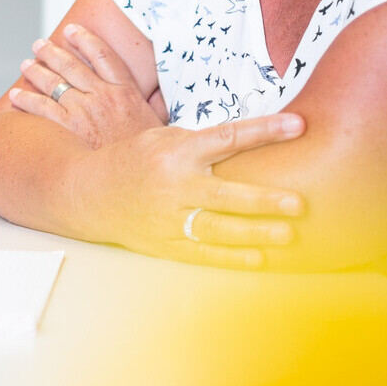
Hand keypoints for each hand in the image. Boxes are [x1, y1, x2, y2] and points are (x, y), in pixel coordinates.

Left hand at [11, 23, 166, 147]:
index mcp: (126, 91)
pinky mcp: (70, 128)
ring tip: (26, 64)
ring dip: (37, 71)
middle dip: (52, 52)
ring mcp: (85, 111)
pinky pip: (42, 108)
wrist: (143, 174)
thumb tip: (159, 95)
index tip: (72, 30)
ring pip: (54, 83)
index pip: (103, 56)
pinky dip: (27, 100)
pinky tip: (15, 95)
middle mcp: (103, 96)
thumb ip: (156, 105)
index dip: (86, 40)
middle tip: (39, 45)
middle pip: (72, 66)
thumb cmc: (151, 153)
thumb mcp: (160, 123)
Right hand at [70, 114, 308, 268]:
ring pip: (217, 228)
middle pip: (225, 194)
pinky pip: (201, 253)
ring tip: (288, 234)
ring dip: (254, 232)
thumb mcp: (161, 139)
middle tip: (298, 203)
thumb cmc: (132, 160)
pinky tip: (259, 259)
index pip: (227, 138)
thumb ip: (202, 143)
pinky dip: (230, 257)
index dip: (264, 131)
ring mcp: (168, 219)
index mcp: (176, 152)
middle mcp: (174, 186)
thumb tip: (253, 139)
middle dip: (263, 199)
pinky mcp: (163, 244)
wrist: (87, 194)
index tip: (299, 126)